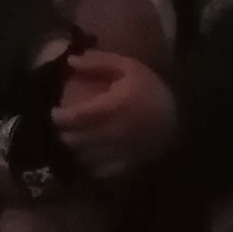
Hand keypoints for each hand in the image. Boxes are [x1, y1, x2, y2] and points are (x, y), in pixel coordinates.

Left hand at [52, 48, 178, 179]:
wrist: (179, 116)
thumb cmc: (148, 88)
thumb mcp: (127, 67)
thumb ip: (98, 62)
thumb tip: (70, 60)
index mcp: (116, 106)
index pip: (78, 117)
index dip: (60, 117)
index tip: (53, 113)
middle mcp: (119, 132)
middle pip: (79, 140)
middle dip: (64, 134)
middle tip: (59, 127)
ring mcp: (125, 151)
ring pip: (87, 157)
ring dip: (75, 150)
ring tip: (70, 140)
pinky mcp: (131, 164)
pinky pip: (102, 170)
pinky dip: (90, 164)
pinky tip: (86, 155)